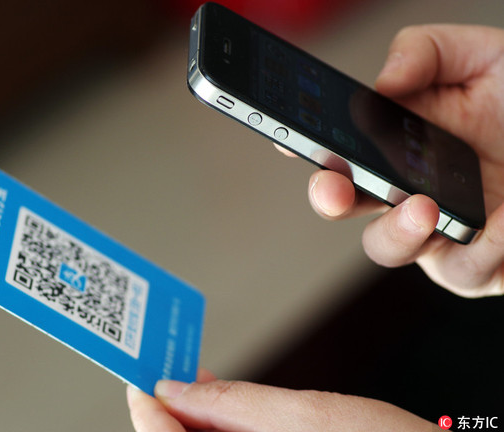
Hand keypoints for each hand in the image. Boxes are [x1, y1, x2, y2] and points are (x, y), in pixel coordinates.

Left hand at [127, 371, 437, 431]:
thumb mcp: (311, 418)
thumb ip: (236, 405)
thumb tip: (177, 388)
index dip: (146, 409)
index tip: (139, 374)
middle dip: (168, 409)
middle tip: (167, 367)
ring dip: (191, 415)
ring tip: (192, 378)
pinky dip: (219, 426)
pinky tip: (219, 405)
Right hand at [278, 24, 503, 296]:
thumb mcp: (482, 56)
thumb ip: (424, 51)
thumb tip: (382, 83)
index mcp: (399, 142)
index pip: (340, 147)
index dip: (307, 147)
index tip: (288, 139)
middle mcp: (410, 186)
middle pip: (348, 204)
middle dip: (327, 197)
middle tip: (332, 186)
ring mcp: (442, 229)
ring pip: (389, 247)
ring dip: (396, 231)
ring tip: (423, 206)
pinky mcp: (483, 263)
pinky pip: (462, 272)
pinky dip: (475, 252)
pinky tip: (498, 224)